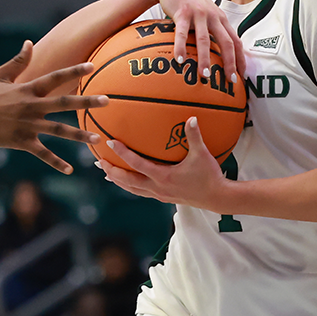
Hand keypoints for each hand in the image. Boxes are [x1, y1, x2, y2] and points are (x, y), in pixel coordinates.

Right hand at [0, 41, 105, 173]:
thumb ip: (18, 61)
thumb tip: (29, 43)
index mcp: (27, 89)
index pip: (55, 77)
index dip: (74, 71)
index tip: (93, 66)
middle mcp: (30, 106)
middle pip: (64, 103)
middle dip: (86, 102)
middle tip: (107, 101)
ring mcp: (26, 125)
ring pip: (59, 131)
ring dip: (79, 135)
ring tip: (97, 138)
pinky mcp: (20, 142)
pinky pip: (42, 153)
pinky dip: (56, 162)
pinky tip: (70, 169)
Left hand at [98, 119, 231, 210]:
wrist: (217, 198)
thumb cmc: (209, 176)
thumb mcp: (203, 155)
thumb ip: (195, 136)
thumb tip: (191, 117)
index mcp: (163, 177)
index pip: (137, 164)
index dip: (122, 153)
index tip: (110, 143)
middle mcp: (157, 188)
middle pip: (127, 181)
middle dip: (112, 171)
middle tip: (99, 161)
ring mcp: (159, 194)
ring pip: (132, 189)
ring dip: (118, 180)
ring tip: (107, 173)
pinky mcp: (164, 197)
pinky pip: (141, 192)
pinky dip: (130, 186)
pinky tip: (128, 180)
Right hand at [154, 0, 246, 83]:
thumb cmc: (190, 1)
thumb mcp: (206, 14)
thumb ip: (212, 30)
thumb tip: (217, 55)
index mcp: (221, 19)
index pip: (236, 42)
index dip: (241, 60)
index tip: (242, 77)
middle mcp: (213, 17)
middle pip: (226, 43)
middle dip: (230, 63)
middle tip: (230, 81)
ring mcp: (199, 14)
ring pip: (205, 40)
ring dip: (206, 59)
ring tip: (205, 76)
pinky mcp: (183, 12)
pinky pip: (182, 33)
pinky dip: (181, 47)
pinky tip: (180, 60)